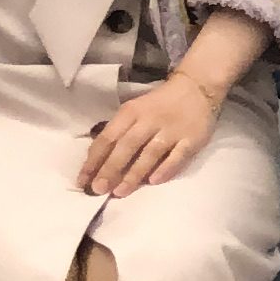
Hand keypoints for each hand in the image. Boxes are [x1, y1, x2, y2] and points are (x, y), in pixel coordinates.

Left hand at [83, 73, 219, 198]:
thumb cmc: (158, 105)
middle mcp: (150, 120)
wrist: (196, 88)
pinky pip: (178, 156)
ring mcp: (172, 130)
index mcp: (131, 112)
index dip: (94, 159)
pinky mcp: (192, 138)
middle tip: (98, 189)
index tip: (83, 180)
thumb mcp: (134, 110)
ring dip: (134, 173)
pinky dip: (166, 168)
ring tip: (120, 192)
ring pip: (150, 153)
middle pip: (127, 146)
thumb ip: (118, 131)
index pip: (108, 137)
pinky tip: (154, 181)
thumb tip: (98, 160)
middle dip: (111, 168)